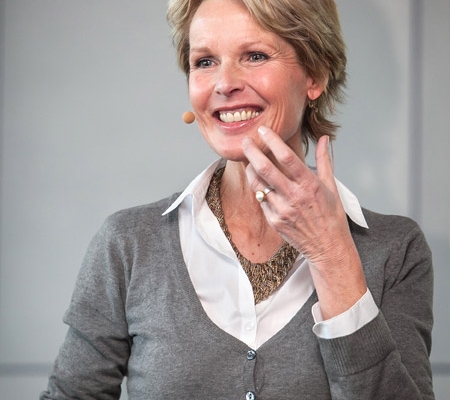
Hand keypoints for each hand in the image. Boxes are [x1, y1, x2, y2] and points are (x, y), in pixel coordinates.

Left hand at [242, 126, 366, 317]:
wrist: (328, 247)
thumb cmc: (331, 216)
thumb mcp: (332, 187)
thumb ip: (325, 161)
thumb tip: (325, 139)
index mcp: (309, 185)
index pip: (287, 157)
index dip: (273, 141)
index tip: (263, 130)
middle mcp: (294, 196)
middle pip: (266, 169)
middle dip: (252, 152)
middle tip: (246, 141)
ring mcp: (282, 210)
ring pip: (258, 185)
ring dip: (251, 170)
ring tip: (250, 161)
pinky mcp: (274, 221)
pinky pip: (261, 201)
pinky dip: (259, 190)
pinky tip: (261, 184)